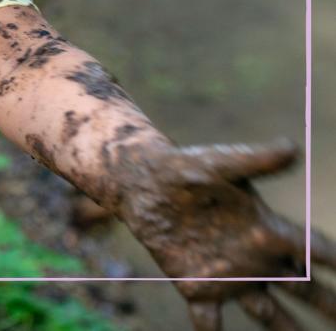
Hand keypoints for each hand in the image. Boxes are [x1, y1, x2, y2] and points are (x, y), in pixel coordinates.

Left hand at [113, 139, 335, 328]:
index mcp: (266, 228)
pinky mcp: (196, 286)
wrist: (142, 183)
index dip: (333, 260)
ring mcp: (228, 275)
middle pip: (303, 288)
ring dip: (287, 330)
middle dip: (327, 305)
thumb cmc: (185, 168)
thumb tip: (292, 147)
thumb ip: (256, 160)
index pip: (312, 250)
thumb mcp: (222, 164)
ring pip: (267, 313)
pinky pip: (210, 322)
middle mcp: (255, 257)